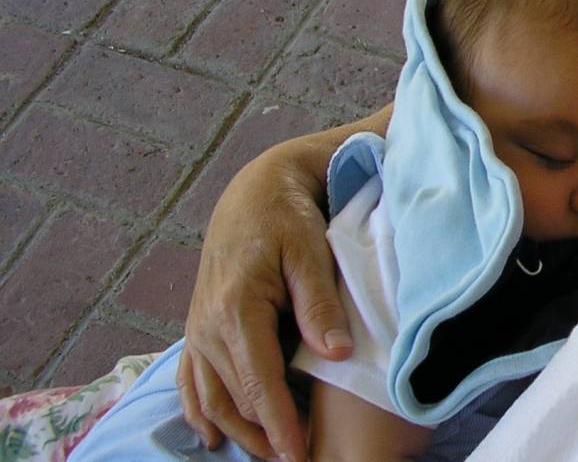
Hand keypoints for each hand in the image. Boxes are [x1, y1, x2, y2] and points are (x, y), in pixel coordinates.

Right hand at [178, 144, 354, 461]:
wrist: (254, 192)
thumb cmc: (288, 219)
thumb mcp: (310, 252)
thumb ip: (320, 303)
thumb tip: (336, 353)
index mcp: (236, 309)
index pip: (259, 384)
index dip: (279, 425)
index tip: (299, 455)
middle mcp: (207, 327)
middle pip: (235, 400)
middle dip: (264, 437)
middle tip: (301, 459)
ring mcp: (197, 331)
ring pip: (212, 399)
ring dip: (238, 432)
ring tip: (271, 455)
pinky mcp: (197, 329)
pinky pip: (191, 382)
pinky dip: (202, 413)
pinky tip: (215, 438)